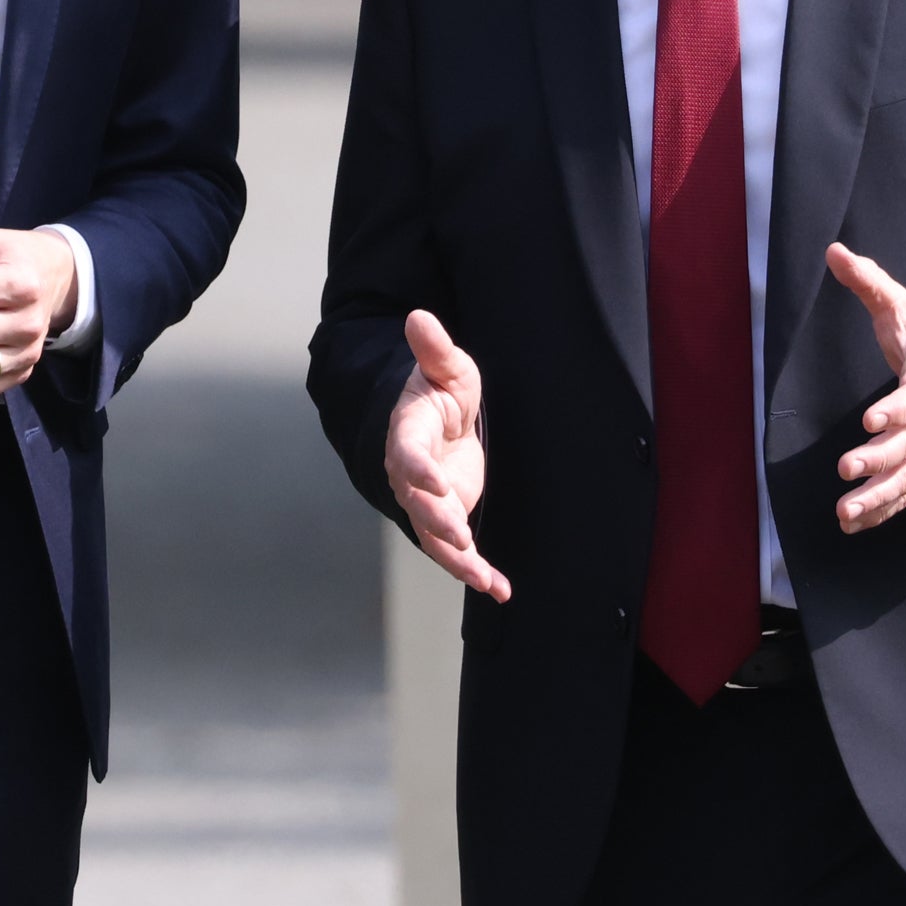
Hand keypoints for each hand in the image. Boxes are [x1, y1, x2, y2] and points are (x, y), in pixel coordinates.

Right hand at [383, 310, 509, 600]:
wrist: (443, 423)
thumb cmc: (443, 392)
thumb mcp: (447, 368)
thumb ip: (434, 350)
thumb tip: (419, 316)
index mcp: (408, 434)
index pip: (406, 454)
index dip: (416, 469)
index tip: (433, 480)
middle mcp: (412, 474)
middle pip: (416, 502)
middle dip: (436, 520)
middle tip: (460, 534)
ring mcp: (428, 500)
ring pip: (434, 535)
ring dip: (457, 558)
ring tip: (483, 576)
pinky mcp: (448, 518)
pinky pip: (457, 551)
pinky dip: (475, 571)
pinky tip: (499, 589)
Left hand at [829, 242, 905, 532]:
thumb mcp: (901, 305)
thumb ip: (869, 281)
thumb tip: (834, 250)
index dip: (897, 408)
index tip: (870, 420)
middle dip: (882, 457)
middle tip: (847, 468)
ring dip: (880, 495)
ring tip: (846, 509)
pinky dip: (883, 509)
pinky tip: (853, 522)